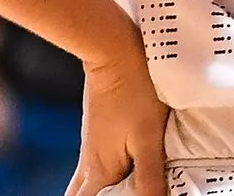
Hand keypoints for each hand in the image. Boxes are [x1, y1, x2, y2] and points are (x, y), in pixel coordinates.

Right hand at [66, 38, 168, 195]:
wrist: (113, 51)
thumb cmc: (135, 92)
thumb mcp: (149, 139)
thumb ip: (149, 178)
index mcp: (100, 172)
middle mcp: (90, 165)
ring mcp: (90, 150)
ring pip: (84, 186)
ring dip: (98, 194)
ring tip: (119, 192)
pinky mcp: (97, 136)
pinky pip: (92, 170)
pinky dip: (102, 181)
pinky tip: (118, 177)